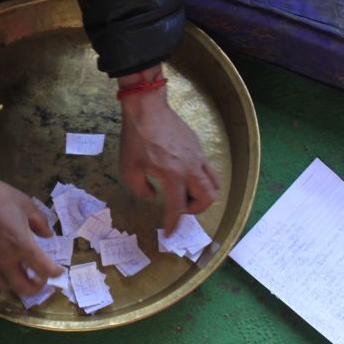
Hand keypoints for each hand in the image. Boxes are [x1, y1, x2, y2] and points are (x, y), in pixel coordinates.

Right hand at [0, 152, 62, 294]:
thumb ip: (40, 223)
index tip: (57, 271)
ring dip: (15, 282)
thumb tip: (48, 236)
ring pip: (4, 285)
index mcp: (21, 244)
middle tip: (39, 280)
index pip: (44, 269)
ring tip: (18, 273)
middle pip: (24, 288)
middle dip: (36, 288)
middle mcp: (4, 259)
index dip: (54, 273)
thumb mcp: (26, 205)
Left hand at [119, 74, 219, 232]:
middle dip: (196, 211)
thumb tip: (153, 196)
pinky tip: (183, 177)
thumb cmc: (136, 138)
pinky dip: (200, 180)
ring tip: (186, 196)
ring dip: (203, 196)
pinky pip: (208, 170)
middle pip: (208, 198)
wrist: (147, 108)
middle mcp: (190, 168)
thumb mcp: (129, 168)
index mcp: (173, 175)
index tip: (169, 235)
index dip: (173, 224)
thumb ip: (141, 189)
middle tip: (181, 210)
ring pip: (214, 184)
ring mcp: (198, 156)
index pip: (177, 207)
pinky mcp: (198, 147)